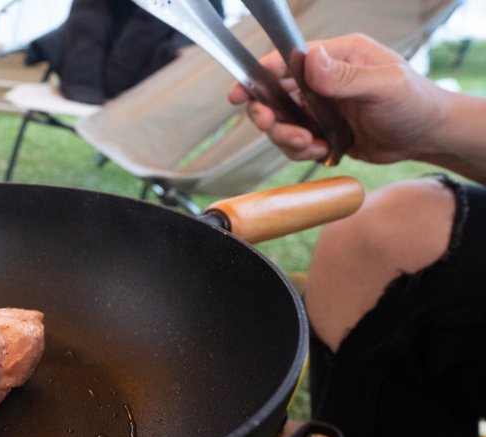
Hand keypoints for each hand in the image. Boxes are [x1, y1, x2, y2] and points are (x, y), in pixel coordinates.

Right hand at [228, 33, 444, 164]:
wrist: (427, 136)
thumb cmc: (415, 103)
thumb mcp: (384, 86)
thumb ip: (345, 76)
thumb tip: (310, 61)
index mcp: (337, 56)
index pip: (287, 62)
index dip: (258, 76)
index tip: (239, 94)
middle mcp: (324, 79)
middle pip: (275, 96)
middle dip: (272, 117)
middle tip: (281, 131)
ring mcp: (321, 106)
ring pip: (282, 122)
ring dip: (288, 139)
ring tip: (312, 146)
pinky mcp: (322, 129)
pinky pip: (296, 142)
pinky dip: (301, 151)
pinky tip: (323, 152)